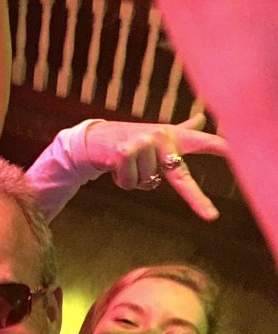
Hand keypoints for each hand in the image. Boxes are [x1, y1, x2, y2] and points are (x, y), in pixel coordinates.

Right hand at [86, 114, 228, 221]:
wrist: (96, 139)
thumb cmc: (130, 140)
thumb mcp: (158, 135)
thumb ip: (184, 129)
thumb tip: (202, 116)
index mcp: (173, 137)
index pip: (203, 142)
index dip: (222, 148)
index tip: (238, 154)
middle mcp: (161, 138)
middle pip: (180, 178)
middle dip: (197, 200)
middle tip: (212, 217)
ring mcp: (143, 145)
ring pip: (146, 184)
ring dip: (134, 181)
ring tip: (126, 166)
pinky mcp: (124, 153)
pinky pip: (129, 184)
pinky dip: (121, 181)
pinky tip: (115, 167)